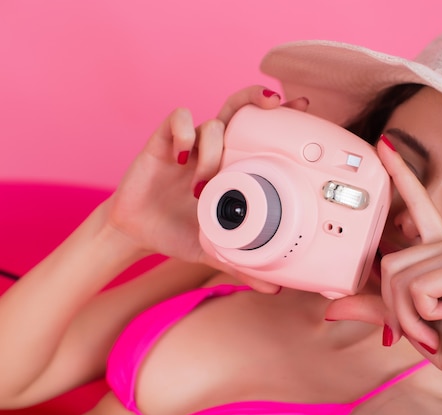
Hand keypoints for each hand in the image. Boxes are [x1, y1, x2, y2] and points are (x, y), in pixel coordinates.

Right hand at [104, 87, 305, 262]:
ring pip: (211, 124)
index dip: (280, 114)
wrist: (137, 234)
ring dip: (214, 151)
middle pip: (237, 107)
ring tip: (204, 184)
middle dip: (256, 98)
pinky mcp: (160, 143)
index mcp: (230, 167)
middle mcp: (212, 150)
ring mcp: (187, 145)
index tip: (304, 105)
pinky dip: (182, 134)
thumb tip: (275, 288)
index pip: (257, 131)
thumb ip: (243, 264)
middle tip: (274, 103)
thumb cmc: (179, 233)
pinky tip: (180, 159)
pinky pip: (175, 121)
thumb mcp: (215, 249)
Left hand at [325, 138, 441, 388]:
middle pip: (387, 263)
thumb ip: (370, 305)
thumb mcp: (402, 317)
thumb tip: (330, 308)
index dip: (400, 172)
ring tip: (435, 320)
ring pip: (396, 277)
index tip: (384, 144)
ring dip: (407, 313)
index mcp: (438, 247)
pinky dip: (419, 314)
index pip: (416, 202)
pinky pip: (414, 288)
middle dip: (395, 304)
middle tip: (424, 318)